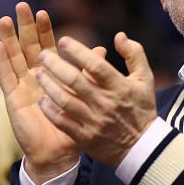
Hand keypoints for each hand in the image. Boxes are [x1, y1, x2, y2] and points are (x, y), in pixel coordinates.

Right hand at [0, 3, 103, 182]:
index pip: (46, 47)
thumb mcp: (86, 94)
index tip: (43, 12)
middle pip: (27, 47)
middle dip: (24, 27)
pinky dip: (0, 61)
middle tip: (21, 6)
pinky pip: (5, 77)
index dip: (44, 30)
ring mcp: (22, 86)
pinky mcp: (13, 98)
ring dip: (8, 38)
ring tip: (4, 20)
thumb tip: (101, 49)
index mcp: (52, 75)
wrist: (60, 151)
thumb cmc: (74, 124)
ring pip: (13, 57)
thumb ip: (91, 72)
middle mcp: (35, 77)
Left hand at [35, 32, 156, 165]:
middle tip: (43, 54)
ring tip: (38, 74)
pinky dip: (49, 110)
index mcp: (119, 87)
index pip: (95, 65)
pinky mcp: (85, 137)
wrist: (142, 149)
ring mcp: (93, 121)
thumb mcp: (145, 79)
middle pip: (74, 80)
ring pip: (64, 100)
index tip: (63, 40)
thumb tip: (119, 36)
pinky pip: (62, 122)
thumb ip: (134, 54)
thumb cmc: (141, 109)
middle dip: (55, 65)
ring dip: (48, 85)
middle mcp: (104, 103)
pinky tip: (42, 100)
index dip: (78, 51)